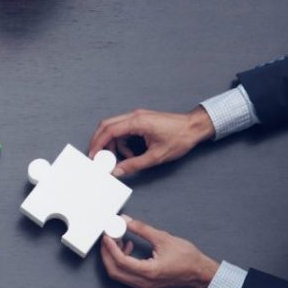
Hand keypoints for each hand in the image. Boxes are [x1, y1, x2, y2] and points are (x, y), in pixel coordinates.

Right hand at [89, 107, 215, 176]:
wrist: (194, 127)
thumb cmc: (180, 138)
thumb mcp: (156, 156)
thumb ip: (134, 164)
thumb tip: (117, 171)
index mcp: (137, 122)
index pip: (109, 130)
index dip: (98, 144)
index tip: (93, 155)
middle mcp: (135, 116)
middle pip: (107, 126)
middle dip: (99, 142)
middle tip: (97, 156)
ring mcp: (137, 117)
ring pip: (115, 129)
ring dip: (114, 145)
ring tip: (125, 159)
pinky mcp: (141, 120)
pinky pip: (124, 130)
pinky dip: (123, 143)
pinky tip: (132, 154)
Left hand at [100, 217, 218, 287]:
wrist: (200, 273)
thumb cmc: (187, 258)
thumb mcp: (163, 238)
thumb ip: (142, 229)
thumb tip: (125, 221)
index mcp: (148, 272)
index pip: (120, 261)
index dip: (110, 247)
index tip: (107, 235)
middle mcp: (143, 282)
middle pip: (114, 270)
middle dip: (107, 253)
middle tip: (108, 237)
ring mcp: (143, 285)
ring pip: (118, 274)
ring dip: (113, 257)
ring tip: (119, 240)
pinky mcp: (144, 284)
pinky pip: (126, 275)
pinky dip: (121, 262)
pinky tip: (128, 248)